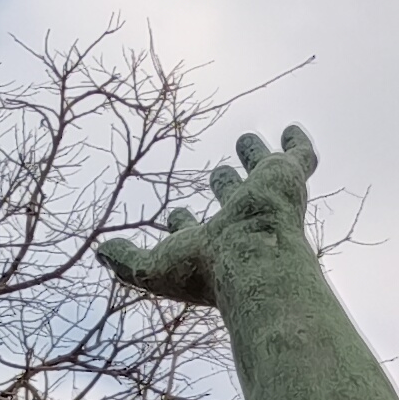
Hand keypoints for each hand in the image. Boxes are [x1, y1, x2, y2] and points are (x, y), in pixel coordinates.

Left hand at [97, 127, 316, 307]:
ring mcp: (267, 200)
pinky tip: (291, 131)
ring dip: (255, 157)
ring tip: (246, 141)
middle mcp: (240, 221)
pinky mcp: (289, 180)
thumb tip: (98, 253)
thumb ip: (125, 260)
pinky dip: (297, 144)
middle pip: (232, 197)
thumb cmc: (202, 268)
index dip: (184, 224)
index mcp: (211, 244)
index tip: (176, 215)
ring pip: (262, 174)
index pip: (197, 231)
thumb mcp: (151, 267)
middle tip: (219, 174)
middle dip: (225, 186)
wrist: (251, 260)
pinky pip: (299, 156)